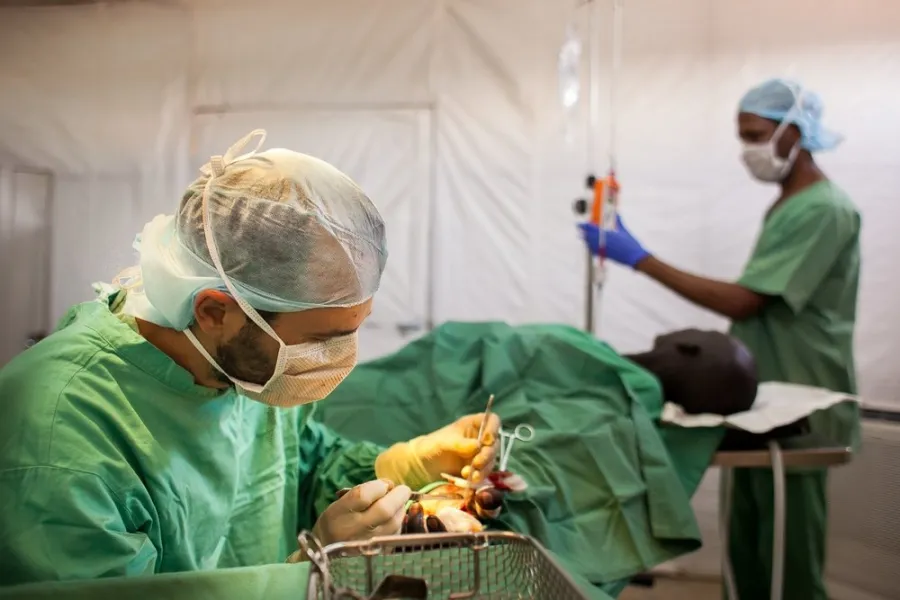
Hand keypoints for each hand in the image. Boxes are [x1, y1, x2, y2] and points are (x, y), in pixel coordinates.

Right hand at [311, 479, 410, 545]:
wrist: (328, 554)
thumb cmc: (336, 523)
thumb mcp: (340, 502)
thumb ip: (362, 491)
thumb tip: (389, 485)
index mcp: (340, 514)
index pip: (363, 496)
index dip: (379, 486)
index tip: (384, 484)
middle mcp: (355, 530)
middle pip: (384, 510)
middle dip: (399, 495)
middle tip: (402, 490)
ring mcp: (369, 544)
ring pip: (395, 522)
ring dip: (401, 508)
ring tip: (397, 504)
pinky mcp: (380, 552)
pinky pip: (397, 533)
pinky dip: (399, 522)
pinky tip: (393, 518)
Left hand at [375, 413, 501, 490]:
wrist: (422, 466)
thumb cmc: (431, 446)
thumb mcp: (444, 443)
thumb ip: (460, 443)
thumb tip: (478, 445)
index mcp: (473, 425)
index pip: (493, 421)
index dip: (493, 429)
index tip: (486, 441)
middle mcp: (480, 438)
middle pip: (495, 443)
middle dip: (488, 455)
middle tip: (476, 463)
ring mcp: (480, 454)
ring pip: (491, 460)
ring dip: (484, 468)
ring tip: (469, 475)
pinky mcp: (477, 469)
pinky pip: (485, 473)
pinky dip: (479, 477)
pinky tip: (469, 480)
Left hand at [578, 215, 649, 267]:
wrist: (634, 257)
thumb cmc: (631, 243)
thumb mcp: (624, 231)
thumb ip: (618, 222)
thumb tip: (617, 213)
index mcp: (607, 234)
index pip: (592, 229)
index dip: (585, 226)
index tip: (580, 224)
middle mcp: (603, 242)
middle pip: (589, 236)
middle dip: (583, 232)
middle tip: (579, 228)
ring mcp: (603, 249)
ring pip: (590, 244)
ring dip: (586, 239)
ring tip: (583, 235)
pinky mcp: (604, 255)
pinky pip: (594, 251)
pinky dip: (591, 247)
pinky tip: (590, 245)